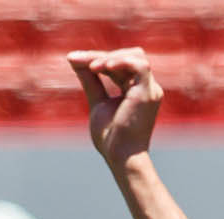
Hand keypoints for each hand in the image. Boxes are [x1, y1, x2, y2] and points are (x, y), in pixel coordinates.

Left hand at [67, 48, 160, 165]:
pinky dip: (121, 62)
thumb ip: (90, 80)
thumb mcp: (97, 101)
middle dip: (103, 56)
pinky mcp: (149, 93)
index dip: (97, 58)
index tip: (73, 59)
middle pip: (128, 56)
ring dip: (111, 57)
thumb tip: (73, 58)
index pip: (119, 64)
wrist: (120, 157)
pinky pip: (140, 65)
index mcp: (136, 89)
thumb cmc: (110, 138)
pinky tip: (103, 66)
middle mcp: (147, 87)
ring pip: (135, 56)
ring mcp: (150, 89)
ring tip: (92, 67)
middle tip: (80, 61)